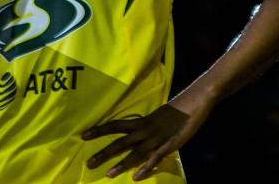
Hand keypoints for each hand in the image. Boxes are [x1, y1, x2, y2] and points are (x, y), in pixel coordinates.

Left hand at [83, 102, 204, 179]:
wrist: (195, 102)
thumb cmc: (176, 111)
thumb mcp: (157, 117)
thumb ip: (146, 126)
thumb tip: (134, 132)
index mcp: (142, 122)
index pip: (117, 125)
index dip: (101, 130)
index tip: (84, 135)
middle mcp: (145, 130)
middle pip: (121, 142)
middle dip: (105, 153)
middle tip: (89, 163)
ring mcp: (156, 139)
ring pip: (135, 153)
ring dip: (122, 164)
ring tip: (108, 174)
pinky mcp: (169, 145)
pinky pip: (155, 158)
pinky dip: (145, 167)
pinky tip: (136, 177)